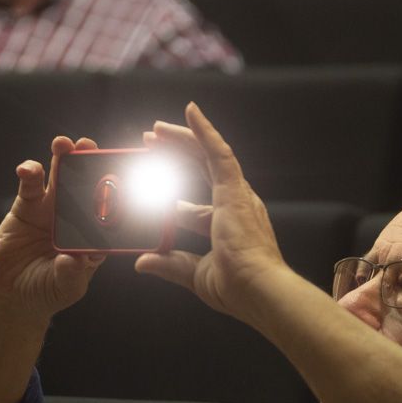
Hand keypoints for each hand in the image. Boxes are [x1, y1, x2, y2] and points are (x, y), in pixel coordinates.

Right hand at [0, 136, 105, 320]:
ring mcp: (51, 210)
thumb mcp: (66, 288)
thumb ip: (72, 275)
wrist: (13, 295)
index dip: (115, 193)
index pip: (110, 211)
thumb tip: (72, 260)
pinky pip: (30, 186)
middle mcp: (76, 219)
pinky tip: (28, 169)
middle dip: (90, 165)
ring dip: (62, 159)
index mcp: (94, 236)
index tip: (121, 177)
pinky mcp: (27, 207)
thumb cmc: (47, 293)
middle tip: (91, 147)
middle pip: (86, 187)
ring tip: (63, 144)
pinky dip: (29, 173)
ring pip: (59, 178)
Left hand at [135, 102, 286, 323]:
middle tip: (149, 144)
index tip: (149, 191)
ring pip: (206, 156)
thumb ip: (170, 265)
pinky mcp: (236, 190)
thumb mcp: (195, 275)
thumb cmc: (237, 289)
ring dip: (181, 139)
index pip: (194, 208)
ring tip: (156, 129)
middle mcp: (236, 207)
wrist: (258, 290)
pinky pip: (219, 152)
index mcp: (228, 229)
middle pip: (201, 171)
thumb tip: (143, 262)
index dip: (170, 197)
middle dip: (173, 155)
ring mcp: (237, 196)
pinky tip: (191, 111)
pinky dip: (204, 131)